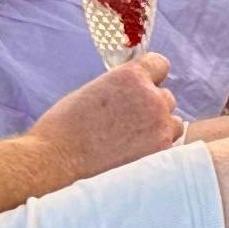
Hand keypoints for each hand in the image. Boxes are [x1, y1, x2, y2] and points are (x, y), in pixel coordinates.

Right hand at [36, 51, 180, 182]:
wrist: (56, 162)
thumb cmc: (63, 128)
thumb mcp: (92, 91)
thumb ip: (119, 88)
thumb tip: (130, 94)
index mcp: (131, 76)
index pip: (159, 65)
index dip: (150, 77)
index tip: (143, 88)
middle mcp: (151, 97)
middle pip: (166, 97)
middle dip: (152, 107)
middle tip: (129, 123)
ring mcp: (160, 126)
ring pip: (173, 123)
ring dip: (158, 129)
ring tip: (131, 143)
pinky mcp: (161, 152)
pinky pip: (168, 147)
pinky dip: (156, 151)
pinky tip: (133, 157)